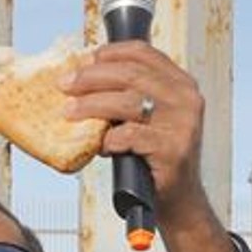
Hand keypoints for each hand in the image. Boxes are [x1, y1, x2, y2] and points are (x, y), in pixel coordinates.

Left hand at [61, 41, 210, 227]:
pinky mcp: (173, 149)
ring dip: (92, 105)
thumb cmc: (154, 156)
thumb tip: (81, 77)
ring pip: (128, 103)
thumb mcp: (147, 117)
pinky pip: (130, 136)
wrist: (178, 198)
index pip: (144, 54)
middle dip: (92, 77)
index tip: (84, 60)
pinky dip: (108, 139)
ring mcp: (182, 124)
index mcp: (181, 84)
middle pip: (131, 75)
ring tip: (69, 112)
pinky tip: (99, 146)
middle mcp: (186, 99)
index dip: (110, 53)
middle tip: (65, 85)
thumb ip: (128, 95)